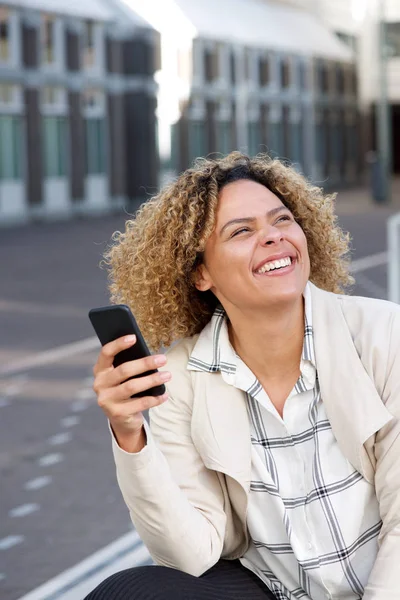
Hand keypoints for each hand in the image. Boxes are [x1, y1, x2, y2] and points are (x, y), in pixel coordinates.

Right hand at [92, 335, 169, 450]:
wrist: (121, 419)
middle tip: (163, 359)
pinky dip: (155, 399)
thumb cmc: (125, 390)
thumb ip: (129, 366)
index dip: (118, 344)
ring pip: (132, 386)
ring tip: (167, 375)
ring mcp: (107, 400)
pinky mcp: (117, 413)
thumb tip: (150, 355)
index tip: (133, 338)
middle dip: (145, 363)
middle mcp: (100, 384)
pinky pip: (140, 403)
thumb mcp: (123, 378)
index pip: (106, 353)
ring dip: (152, 380)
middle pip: (124, 370)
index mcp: (100, 371)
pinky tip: (164, 394)